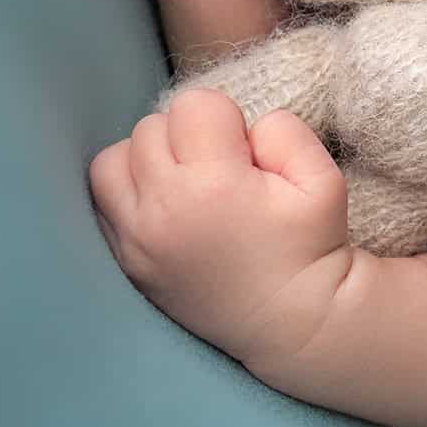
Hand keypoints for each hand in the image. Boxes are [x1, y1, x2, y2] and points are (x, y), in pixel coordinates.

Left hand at [88, 89, 352, 364]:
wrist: (289, 322)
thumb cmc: (310, 247)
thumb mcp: (324, 178)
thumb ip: (284, 130)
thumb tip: (242, 125)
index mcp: (212, 184)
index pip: (196, 104)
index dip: (228, 120)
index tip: (247, 156)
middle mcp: (162, 210)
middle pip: (151, 127)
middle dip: (188, 137)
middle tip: (221, 170)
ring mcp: (135, 240)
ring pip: (113, 159)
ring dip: (147, 160)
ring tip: (184, 182)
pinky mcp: (124, 261)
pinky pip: (103, 202)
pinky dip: (128, 193)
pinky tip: (164, 206)